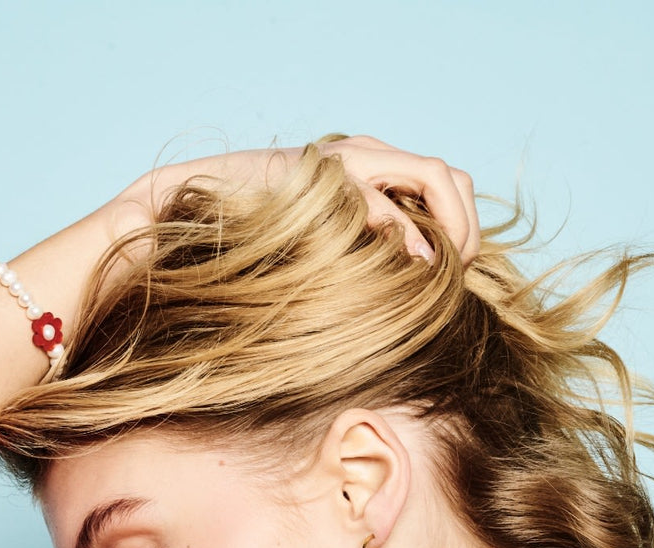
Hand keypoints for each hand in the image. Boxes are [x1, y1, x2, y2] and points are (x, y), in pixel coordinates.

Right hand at [111, 134, 480, 265]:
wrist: (185, 210)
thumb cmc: (253, 240)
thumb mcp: (322, 246)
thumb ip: (363, 251)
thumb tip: (409, 287)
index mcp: (368, 168)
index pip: (440, 183)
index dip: (463, 226)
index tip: (461, 275)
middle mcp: (363, 154)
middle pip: (448, 176)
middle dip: (467, 227)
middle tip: (464, 274)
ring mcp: (342, 159)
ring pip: (429, 173)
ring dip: (449, 224)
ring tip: (446, 268)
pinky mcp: (318, 176)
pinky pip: (377, 197)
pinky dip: (403, 229)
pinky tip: (416, 262)